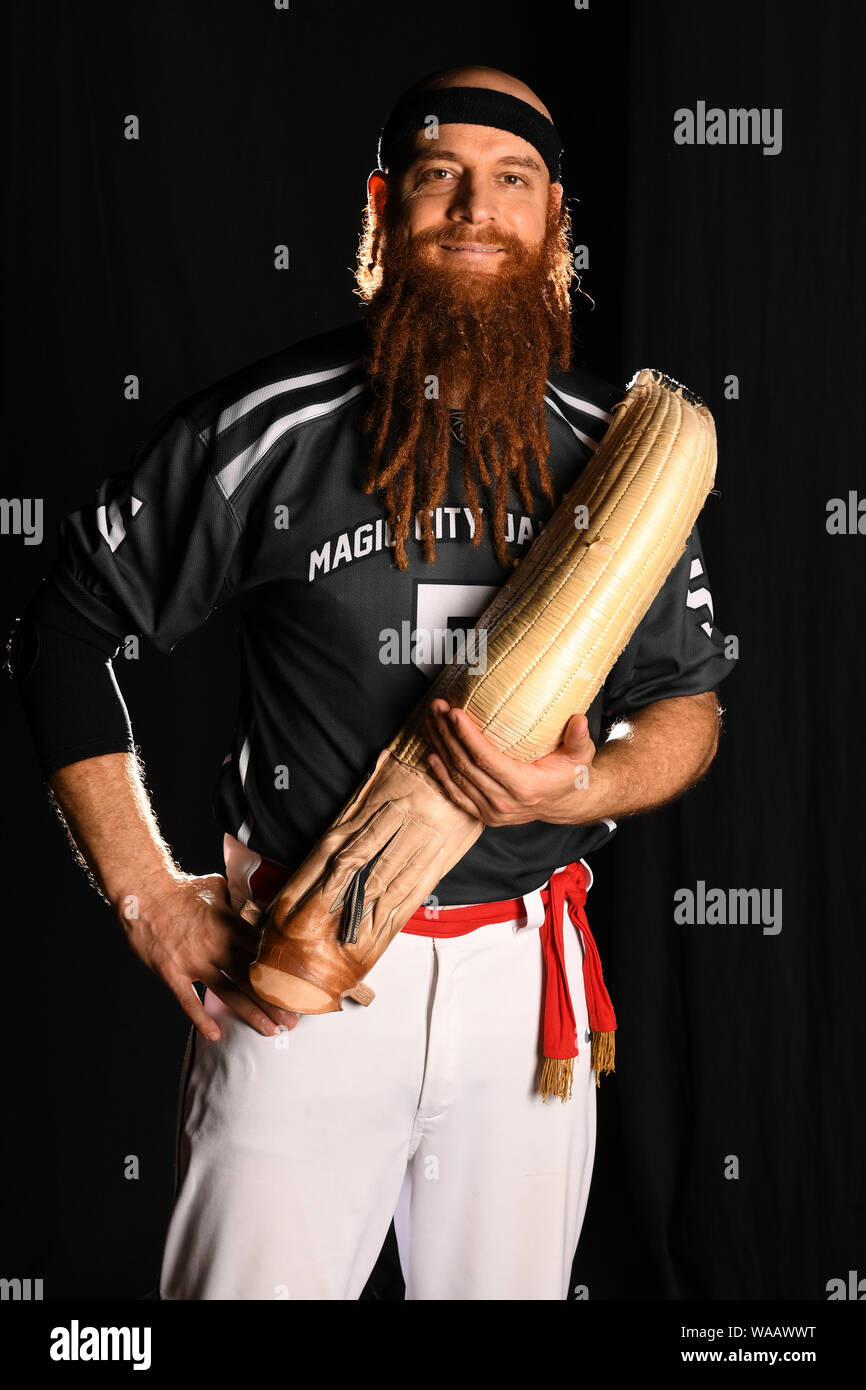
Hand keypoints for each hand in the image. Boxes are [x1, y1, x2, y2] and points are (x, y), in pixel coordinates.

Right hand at [119, 871, 298, 1041]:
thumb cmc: (181, 889)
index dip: (282, 971)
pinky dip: (202, 1019)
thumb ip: (240, 900)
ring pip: (228, 992)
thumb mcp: (218, 888)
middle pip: (252, 977)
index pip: (264, 952)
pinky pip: (189, 1000)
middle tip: (292, 1019)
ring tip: (269, 1030)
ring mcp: (194, 961)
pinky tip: (216, 1034)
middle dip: (274, 1000)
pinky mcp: (173, 973)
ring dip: (250, 1013)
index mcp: (230, 924)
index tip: (299, 987)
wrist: (143, 893)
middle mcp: (216, 945)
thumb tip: (258, 903)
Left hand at [424, 698, 601, 825]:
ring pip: (457, 777)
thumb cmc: (570, 775)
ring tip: (432, 721)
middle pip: (465, 765)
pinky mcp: (483, 814)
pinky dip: (441, 775)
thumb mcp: (581, 755)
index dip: (467, 736)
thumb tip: (578, 720)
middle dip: (447, 734)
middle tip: (438, 708)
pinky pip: (456, 794)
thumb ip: (579, 737)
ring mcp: (491, 811)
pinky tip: (432, 754)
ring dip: (441, 747)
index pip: (486, 759)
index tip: (455, 713)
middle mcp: (504, 801)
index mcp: (525, 786)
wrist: (564, 803)